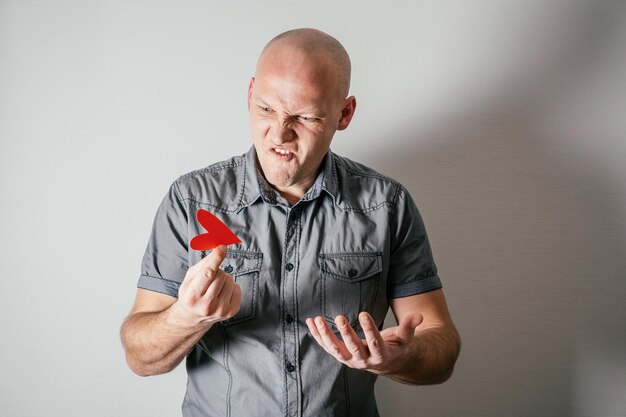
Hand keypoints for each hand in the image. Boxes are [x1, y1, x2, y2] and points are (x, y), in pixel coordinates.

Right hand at [174, 245, 240, 325]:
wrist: (194, 317)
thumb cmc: (192, 293)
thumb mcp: (190, 278)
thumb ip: (204, 263)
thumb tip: (218, 249)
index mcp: (192, 295)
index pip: (208, 273)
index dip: (216, 258)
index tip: (222, 247)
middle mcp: (206, 305)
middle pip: (221, 275)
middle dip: (217, 271)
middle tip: (211, 279)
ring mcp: (220, 310)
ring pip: (230, 280)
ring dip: (224, 280)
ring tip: (216, 288)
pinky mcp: (231, 312)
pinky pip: (238, 288)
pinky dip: (231, 287)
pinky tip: (222, 294)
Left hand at [306, 312, 422, 374]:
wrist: (384, 362)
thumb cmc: (395, 346)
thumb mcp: (405, 338)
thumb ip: (410, 327)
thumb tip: (419, 315)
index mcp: (381, 356)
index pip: (375, 343)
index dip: (370, 329)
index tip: (363, 313)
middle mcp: (364, 361)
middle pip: (354, 348)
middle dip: (346, 333)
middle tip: (340, 317)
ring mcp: (350, 360)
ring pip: (336, 350)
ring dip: (325, 335)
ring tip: (317, 320)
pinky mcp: (341, 356)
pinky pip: (327, 346)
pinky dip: (318, 335)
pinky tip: (310, 322)